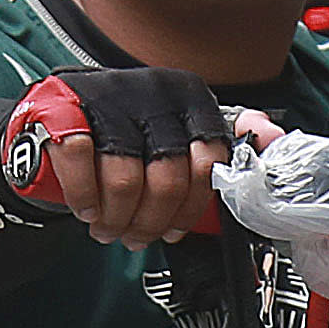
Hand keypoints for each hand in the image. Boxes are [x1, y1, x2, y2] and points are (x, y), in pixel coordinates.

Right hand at [10, 69, 236, 249]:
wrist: (55, 110)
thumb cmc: (124, 133)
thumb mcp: (174, 134)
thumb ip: (216, 145)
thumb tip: (273, 139)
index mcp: (189, 97)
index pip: (207, 162)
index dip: (191, 208)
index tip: (174, 230)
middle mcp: (154, 90)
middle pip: (167, 177)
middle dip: (150, 222)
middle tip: (134, 238)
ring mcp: (108, 94)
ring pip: (124, 177)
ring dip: (116, 218)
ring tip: (108, 228)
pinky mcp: (65, 103)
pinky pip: (80, 160)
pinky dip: (83, 196)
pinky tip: (85, 209)